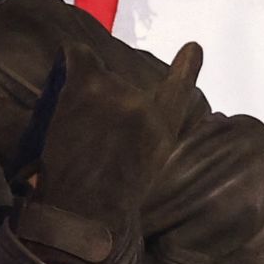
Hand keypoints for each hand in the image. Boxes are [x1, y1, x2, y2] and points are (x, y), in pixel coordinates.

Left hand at [11, 40, 203, 263]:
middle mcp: (143, 106)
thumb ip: (146, 134)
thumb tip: (138, 114)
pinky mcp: (84, 87)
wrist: (79, 216)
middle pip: (124, 88)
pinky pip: (80, 57)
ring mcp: (115, 94)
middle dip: (109, 105)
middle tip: (92, 137)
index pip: (179, 89)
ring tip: (74, 131)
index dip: (186, 66)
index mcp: (163, 128)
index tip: (192, 47)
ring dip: (86, 98)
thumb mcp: (145, 167)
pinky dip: (76, 56)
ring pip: (98, 81)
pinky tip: (71, 53)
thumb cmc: (109, 201)